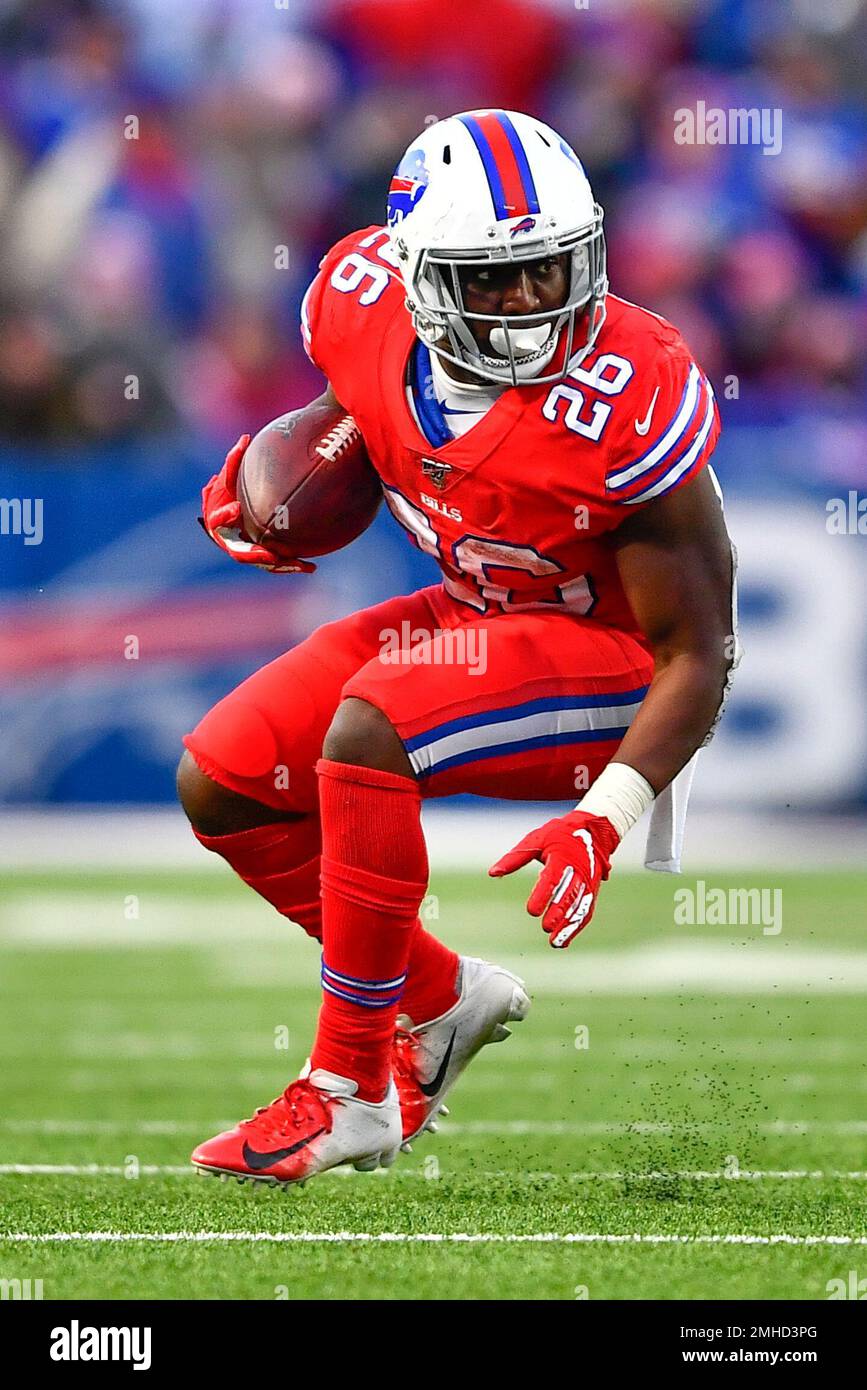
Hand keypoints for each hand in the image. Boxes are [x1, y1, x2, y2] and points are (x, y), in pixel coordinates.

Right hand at [199, 435, 315, 572]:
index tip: (236, 508)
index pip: (217, 521)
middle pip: (241, 552)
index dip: (224, 516)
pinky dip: (293, 565)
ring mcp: (249, 551)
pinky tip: (312, 567)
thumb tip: (245, 438)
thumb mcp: (232, 475)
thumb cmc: (232, 490)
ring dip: (280, 565)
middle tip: (270, 555)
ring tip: (300, 565)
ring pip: (263, 563)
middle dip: (255, 554)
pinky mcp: (265, 557)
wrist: (240, 508)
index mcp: (219, 521)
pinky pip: (279, 563)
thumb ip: (234, 461)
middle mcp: (232, 540)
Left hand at [489, 809, 619, 946]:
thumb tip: (492, 873)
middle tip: (546, 927)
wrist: (593, 831)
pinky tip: (564, 940)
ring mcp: (587, 883)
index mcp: (561, 858)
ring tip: (555, 942)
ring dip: (568, 925)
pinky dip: (576, 926)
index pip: (552, 879)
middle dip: (557, 913)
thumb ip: (515, 858)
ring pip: (578, 907)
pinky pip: (586, 911)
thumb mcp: (535, 840)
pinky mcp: (592, 891)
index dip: (543, 895)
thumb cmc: (558, 834)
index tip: (532, 912)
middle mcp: (577, 872)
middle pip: (567, 896)